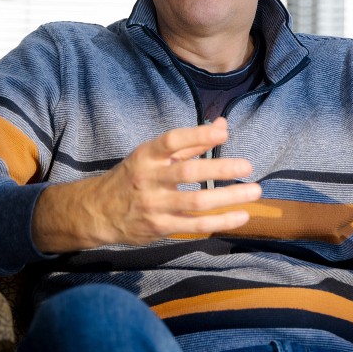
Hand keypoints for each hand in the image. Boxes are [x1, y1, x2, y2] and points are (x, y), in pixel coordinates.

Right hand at [33, 117, 261, 251]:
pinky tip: (241, 215)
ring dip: (228, 197)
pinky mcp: (161, 228)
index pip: (172, 141)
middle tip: (247, 166)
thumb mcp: (154, 155)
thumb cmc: (133, 177)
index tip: (223, 134)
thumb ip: (191, 142)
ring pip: (196, 202)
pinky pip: (195, 225)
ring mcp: (154, 205)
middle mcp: (149, 179)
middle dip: (220, 168)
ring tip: (254, 191)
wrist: (98, 212)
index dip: (198, 135)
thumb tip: (222, 124)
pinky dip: (221, 221)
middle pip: (187, 172)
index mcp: (147, 156)